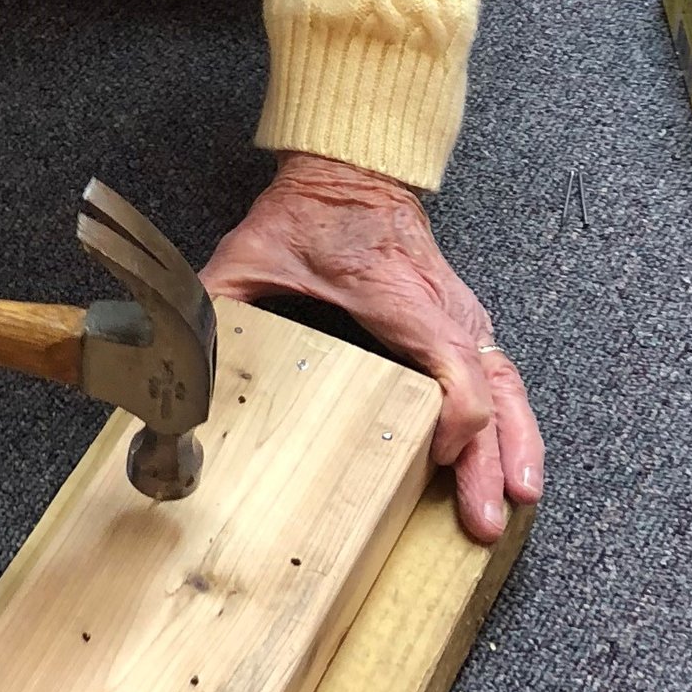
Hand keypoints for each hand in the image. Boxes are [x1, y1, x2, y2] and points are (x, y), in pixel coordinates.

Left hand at [201, 152, 541, 543]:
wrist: (349, 172)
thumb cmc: (310, 214)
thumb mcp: (253, 254)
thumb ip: (216, 302)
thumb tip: (175, 352)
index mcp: (398, 295)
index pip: (449, 361)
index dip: (450, 418)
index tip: (432, 458)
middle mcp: (441, 309)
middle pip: (486, 389)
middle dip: (488, 457)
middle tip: (481, 518)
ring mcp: (459, 316)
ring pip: (505, 385)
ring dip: (514, 445)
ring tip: (514, 499)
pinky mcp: (463, 324)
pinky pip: (501, 376)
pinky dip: (515, 422)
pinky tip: (516, 463)